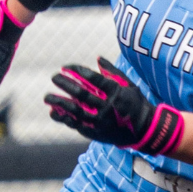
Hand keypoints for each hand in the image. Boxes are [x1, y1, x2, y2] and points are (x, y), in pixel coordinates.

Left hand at [46, 58, 184, 155]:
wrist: (145, 130)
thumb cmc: (136, 104)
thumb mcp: (129, 85)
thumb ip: (113, 72)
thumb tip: (97, 58)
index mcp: (116, 92)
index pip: (92, 78)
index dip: (77, 71)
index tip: (65, 67)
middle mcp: (108, 107)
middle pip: (81, 93)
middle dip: (65, 84)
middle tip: (54, 77)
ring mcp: (101, 121)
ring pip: (75, 111)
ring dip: (59, 102)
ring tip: (47, 97)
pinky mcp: (96, 133)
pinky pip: (76, 124)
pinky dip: (64, 118)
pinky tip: (54, 112)